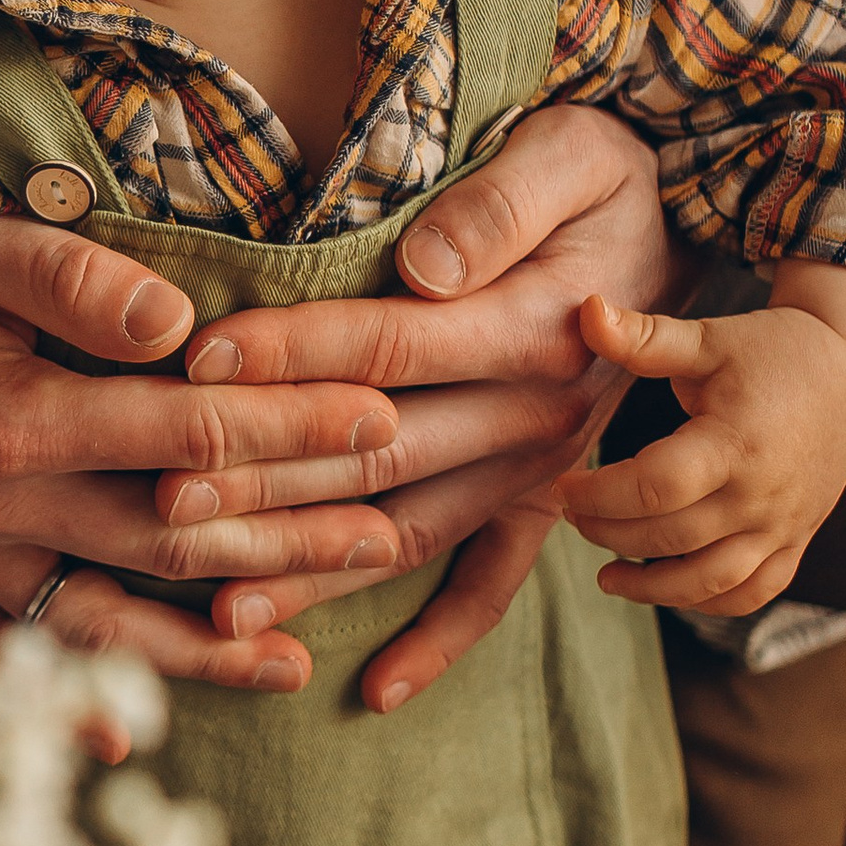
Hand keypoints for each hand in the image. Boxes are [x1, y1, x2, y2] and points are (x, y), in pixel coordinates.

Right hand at [0, 223, 403, 704]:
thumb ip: (71, 278)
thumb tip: (180, 322)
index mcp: (7, 419)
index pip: (185, 433)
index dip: (290, 428)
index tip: (380, 422)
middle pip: (165, 539)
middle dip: (284, 540)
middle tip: (385, 539)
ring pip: (97, 623)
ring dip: (199, 650)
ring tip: (293, 666)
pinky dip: (59, 700)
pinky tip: (122, 738)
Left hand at [140, 107, 689, 705]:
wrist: (679, 229)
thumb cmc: (605, 176)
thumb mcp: (576, 153)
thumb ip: (501, 204)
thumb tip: (428, 266)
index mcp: (535, 328)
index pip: (391, 347)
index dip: (293, 355)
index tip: (199, 362)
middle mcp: (534, 415)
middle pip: (379, 453)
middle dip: (269, 481)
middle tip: (166, 502)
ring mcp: (537, 470)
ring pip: (408, 530)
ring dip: (316, 571)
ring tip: (220, 606)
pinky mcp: (539, 500)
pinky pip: (492, 585)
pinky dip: (439, 641)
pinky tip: (375, 692)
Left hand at [553, 266, 845, 614]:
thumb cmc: (775, 350)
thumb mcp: (709, 339)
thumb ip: (644, 337)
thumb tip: (585, 310)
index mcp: (734, 443)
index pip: (653, 488)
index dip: (597, 496)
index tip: (562, 487)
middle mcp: (761, 494)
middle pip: (671, 538)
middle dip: (609, 534)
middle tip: (575, 517)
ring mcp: (783, 524)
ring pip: (711, 581)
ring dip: (653, 589)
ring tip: (608, 576)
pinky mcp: (797, 540)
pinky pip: (753, 592)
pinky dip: (709, 603)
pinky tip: (669, 589)